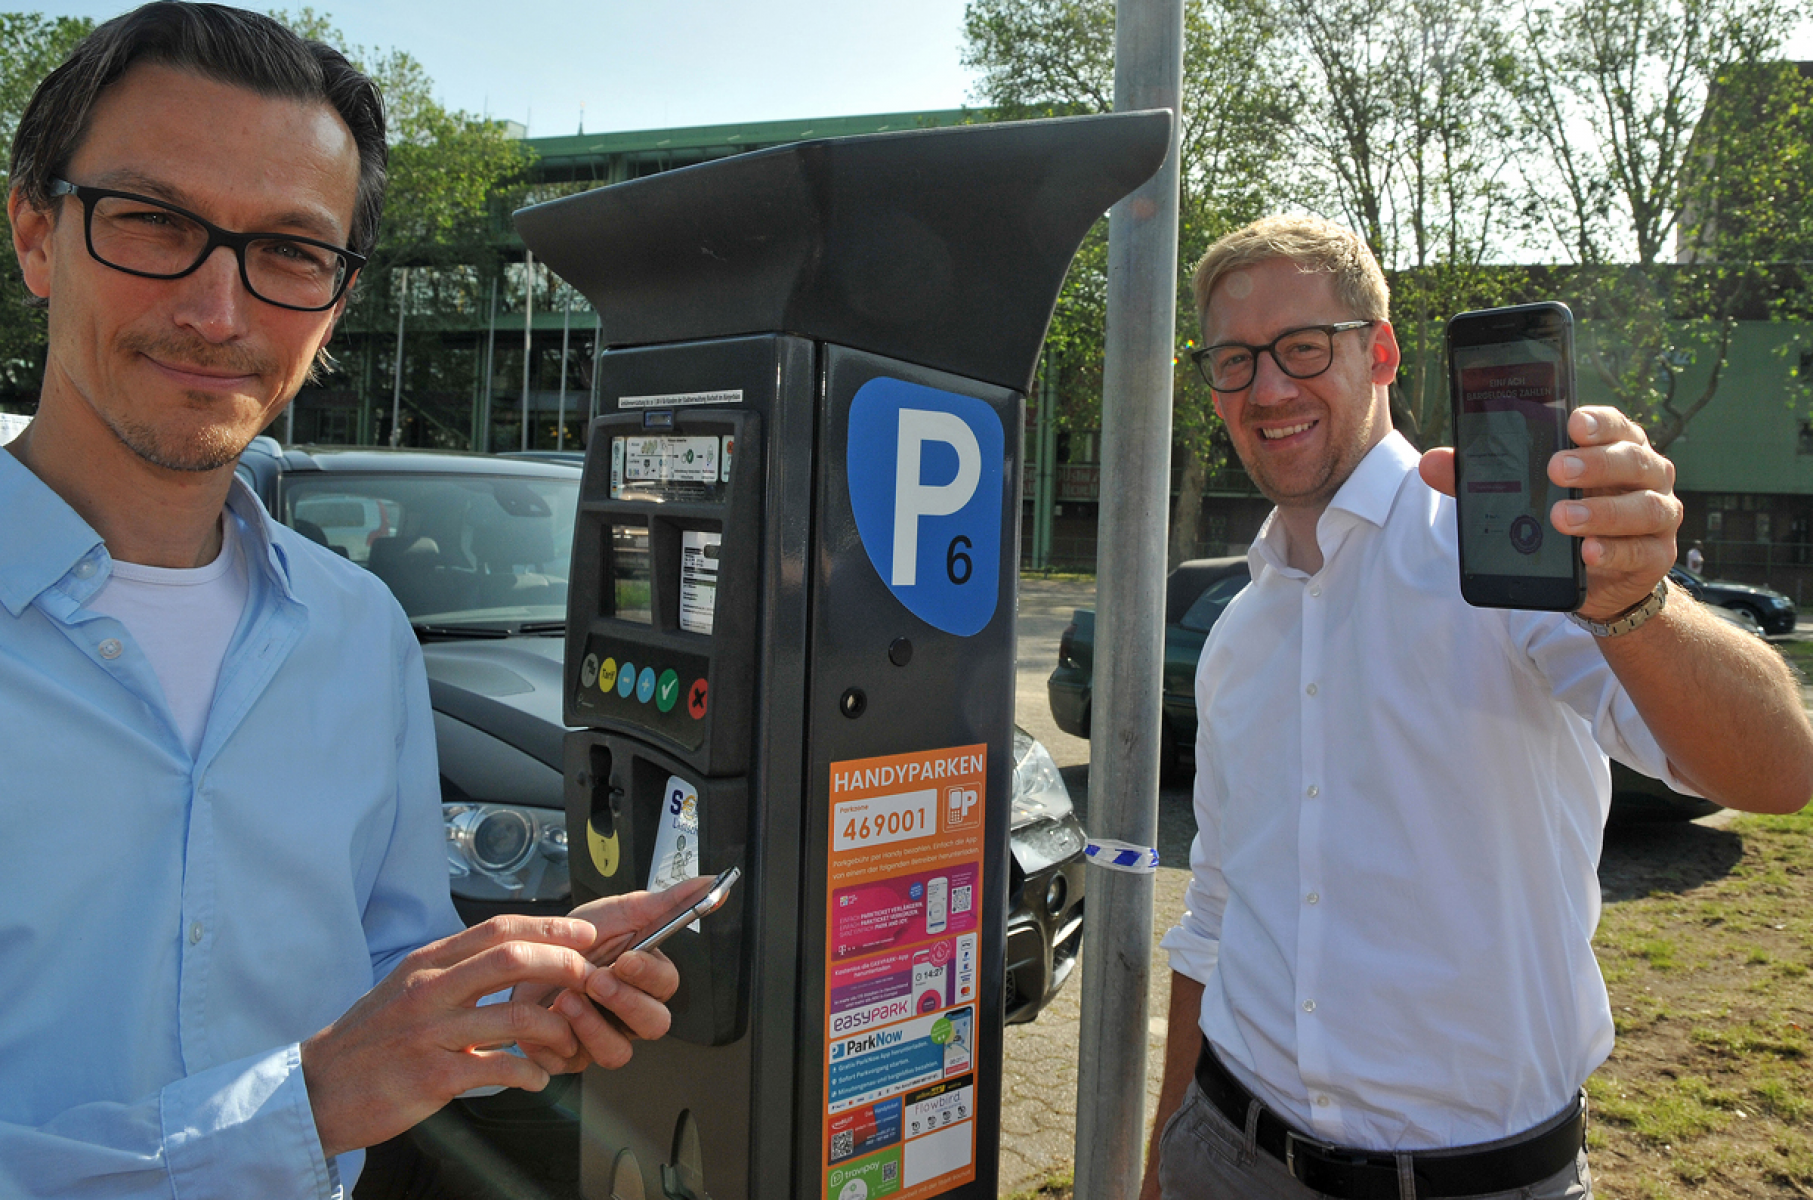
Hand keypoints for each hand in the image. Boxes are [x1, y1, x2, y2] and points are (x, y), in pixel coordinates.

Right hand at [301, 915, 604, 1158]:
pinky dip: (530, 1073)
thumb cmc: (369, 1040)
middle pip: (512, 959)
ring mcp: (430, 1033)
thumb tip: (509, 954)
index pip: (498, 929)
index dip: (549, 928)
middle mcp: (429, 990)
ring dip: (556, 1027)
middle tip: (589, 979)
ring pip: (514, 1016)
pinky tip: (538, 1078)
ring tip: (568, 1041)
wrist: (319, 1090)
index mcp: (427, 963)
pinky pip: (499, 1067)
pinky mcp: (432, 1076)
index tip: (584, 936)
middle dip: (563, 965)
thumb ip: (453, 969)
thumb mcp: (405, 986)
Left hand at [508, 883, 706, 1075]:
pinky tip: (552, 1018)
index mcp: (645, 978)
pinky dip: (564, 1041)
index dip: (649, 975)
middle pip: (654, 1024)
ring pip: (619, 1051)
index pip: (666, 984)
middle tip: (597, 979)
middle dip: (625, 1002)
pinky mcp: (573, 1055)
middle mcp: (628, 1012)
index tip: (627, 958)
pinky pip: (576, 1062)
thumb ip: (668, 901)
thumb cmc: (571, 938)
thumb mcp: (617, 912)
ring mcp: (602, 1036)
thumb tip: (711, 883)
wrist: (519, 959)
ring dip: (594, 1025)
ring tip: (568, 999)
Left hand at [1419, 406, 1679, 618]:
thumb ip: (1481, 478)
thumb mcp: (1522, 495)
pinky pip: (1642, 550)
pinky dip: (1615, 551)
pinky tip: (1589, 553)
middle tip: (1555, 470)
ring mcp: (1658, 513)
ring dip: (1602, 511)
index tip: (1572, 422)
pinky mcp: (1657, 554)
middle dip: (1594, 463)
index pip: (1613, 424)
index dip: (1597, 421)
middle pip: (1631, 459)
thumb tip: (1431, 464)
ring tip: (1563, 519)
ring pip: (1644, 505)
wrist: (1599, 577)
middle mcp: (1645, 474)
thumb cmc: (1561, 518)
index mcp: (1614, 447)